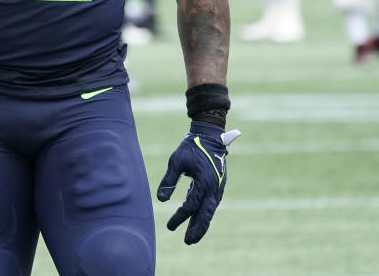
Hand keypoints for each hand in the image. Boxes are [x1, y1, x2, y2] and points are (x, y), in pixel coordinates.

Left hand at [157, 122, 239, 244]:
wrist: (210, 136)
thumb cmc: (191, 147)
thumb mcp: (176, 160)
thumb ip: (169, 180)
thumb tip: (161, 200)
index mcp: (204, 182)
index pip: (191, 205)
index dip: (179, 217)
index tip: (169, 226)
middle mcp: (214, 188)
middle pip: (206, 214)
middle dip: (197, 229)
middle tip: (188, 242)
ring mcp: (217, 188)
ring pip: (209, 211)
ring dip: (201, 225)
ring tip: (192, 238)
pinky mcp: (217, 187)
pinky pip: (210, 204)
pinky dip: (204, 214)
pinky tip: (196, 221)